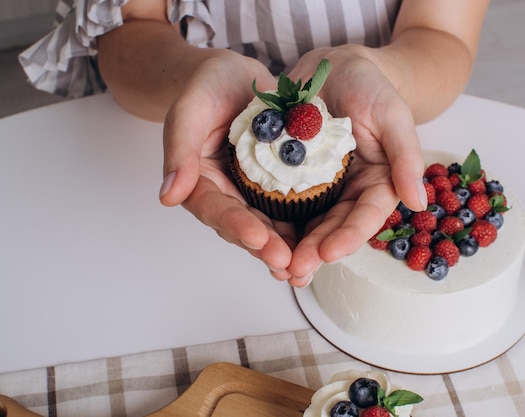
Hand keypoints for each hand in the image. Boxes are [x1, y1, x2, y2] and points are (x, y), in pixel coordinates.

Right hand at [158, 50, 296, 278]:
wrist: (235, 77)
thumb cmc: (206, 87)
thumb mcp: (190, 110)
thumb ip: (180, 151)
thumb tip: (168, 196)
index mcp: (199, 181)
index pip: (214, 209)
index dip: (235, 225)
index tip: (258, 237)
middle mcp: (225, 193)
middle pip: (243, 227)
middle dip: (265, 247)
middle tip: (287, 264)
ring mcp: (252, 192)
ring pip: (269, 225)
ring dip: (286, 247)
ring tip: (303, 267)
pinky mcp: (277, 185)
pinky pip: (291, 208)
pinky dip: (304, 226)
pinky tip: (321, 242)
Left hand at [283, 46, 427, 286]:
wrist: (334, 67)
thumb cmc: (370, 85)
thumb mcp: (393, 114)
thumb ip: (406, 156)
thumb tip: (419, 202)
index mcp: (379, 182)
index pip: (367, 215)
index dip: (349, 236)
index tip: (329, 253)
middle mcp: (351, 190)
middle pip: (335, 227)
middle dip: (316, 251)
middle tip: (296, 271)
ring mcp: (321, 186)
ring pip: (308, 222)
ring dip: (293, 246)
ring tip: (276, 268)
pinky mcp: (294, 177)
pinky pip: (282, 201)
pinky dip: (273, 221)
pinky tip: (258, 238)